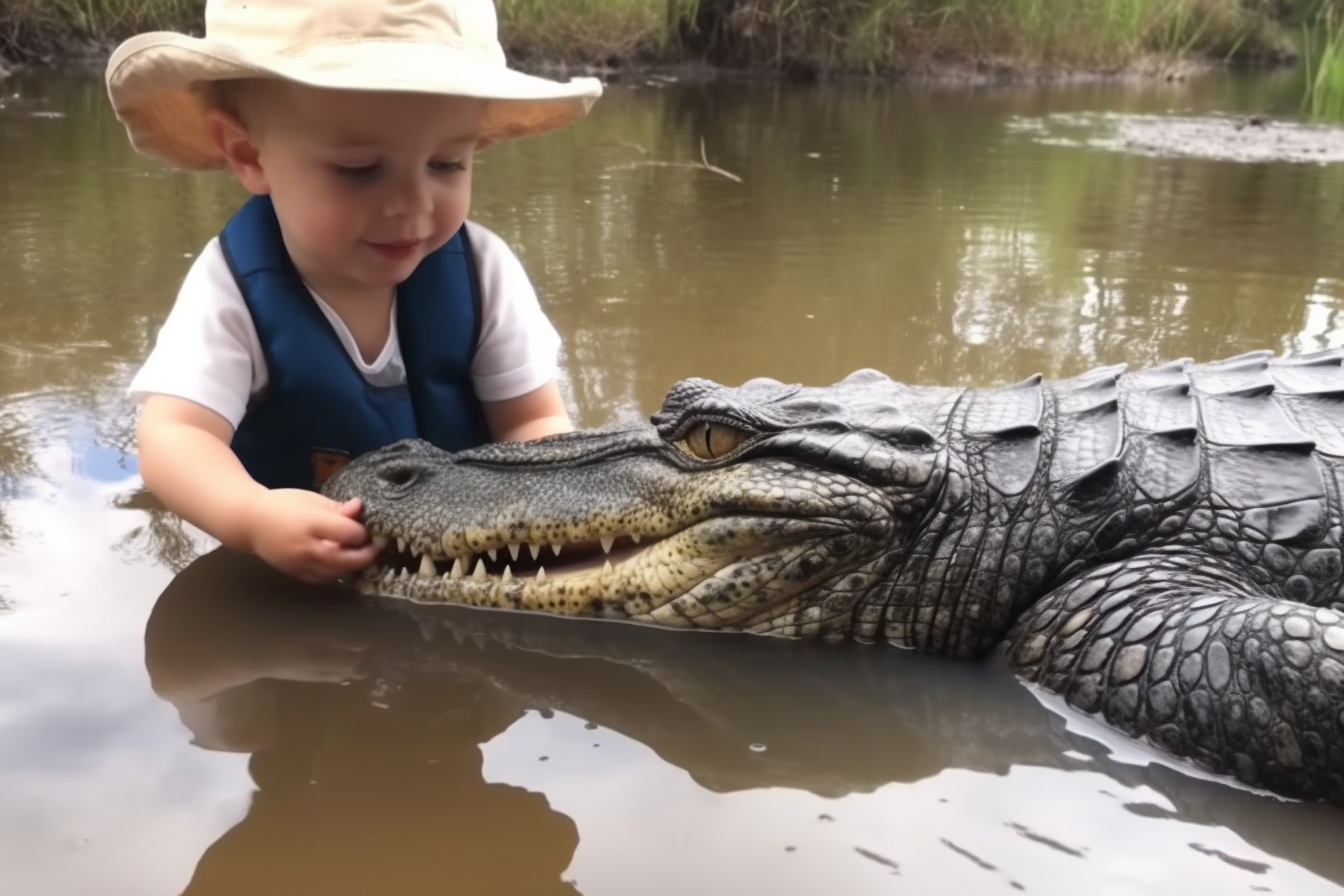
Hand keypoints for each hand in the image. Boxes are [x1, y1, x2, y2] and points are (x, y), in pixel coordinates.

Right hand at [243, 489, 377, 582]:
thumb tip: (359, 508)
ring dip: (352, 566)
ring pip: (336, 573)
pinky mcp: (296, 574)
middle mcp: (305, 547)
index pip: (348, 533)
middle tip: (373, 547)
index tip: (366, 527)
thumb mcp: (312, 500)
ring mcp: (300, 564)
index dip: (362, 532)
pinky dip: (337, 573)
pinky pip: (323, 579)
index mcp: (310, 523)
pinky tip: (342, 563)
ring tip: (359, 554)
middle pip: (344, 559)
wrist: (251, 523)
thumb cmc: (284, 505)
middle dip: (365, 555)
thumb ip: (337, 508)